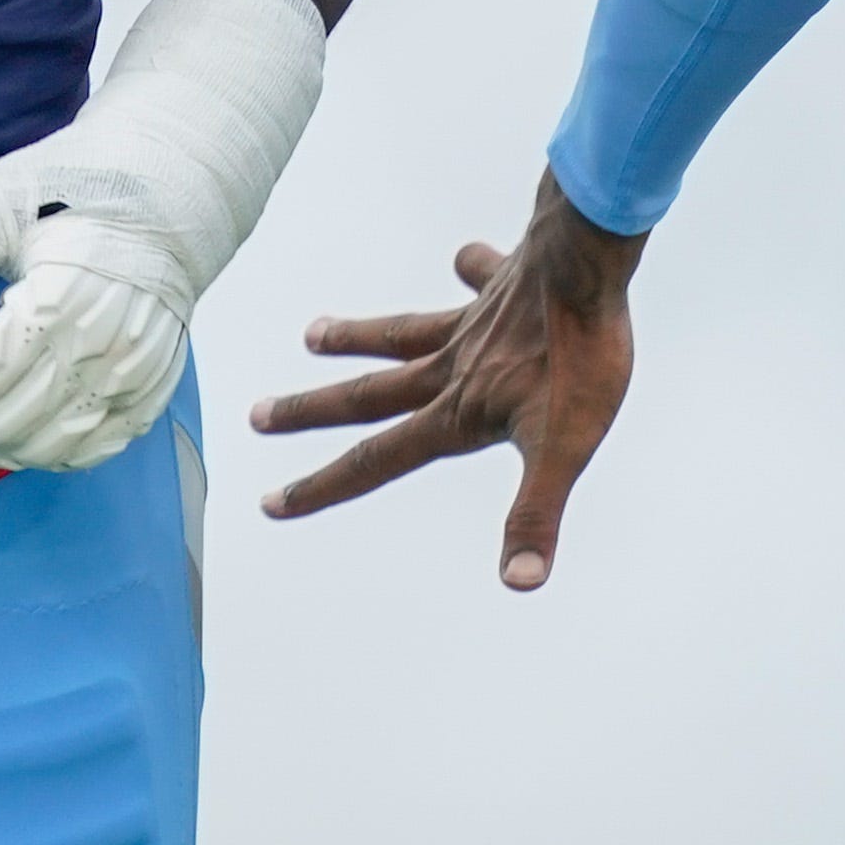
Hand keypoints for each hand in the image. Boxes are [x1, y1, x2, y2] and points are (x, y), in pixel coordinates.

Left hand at [0, 156, 201, 476]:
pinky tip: (16, 441)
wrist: (168, 192)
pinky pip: (97, 448)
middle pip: (7, 420)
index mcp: (59, 297)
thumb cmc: (79, 189)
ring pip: (49, 445)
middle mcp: (101, 345)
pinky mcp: (153, 387)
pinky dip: (49, 457)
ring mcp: (133, 373)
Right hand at [248, 173, 643, 584]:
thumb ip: (536, 513)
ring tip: (312, 335)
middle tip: (257, 415)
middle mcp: (452, 367)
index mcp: (457, 413)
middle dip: (310, 411)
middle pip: (369, 394)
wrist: (588, 262)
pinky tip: (464, 261)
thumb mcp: (564, 448)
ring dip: (357, 337)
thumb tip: (520, 583)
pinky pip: (478, 277)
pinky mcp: (505, 283)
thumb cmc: (581, 357)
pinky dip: (470, 271)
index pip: (378, 460)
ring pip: (402, 333)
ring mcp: (473, 322)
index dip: (324, 487)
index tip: (272, 502)